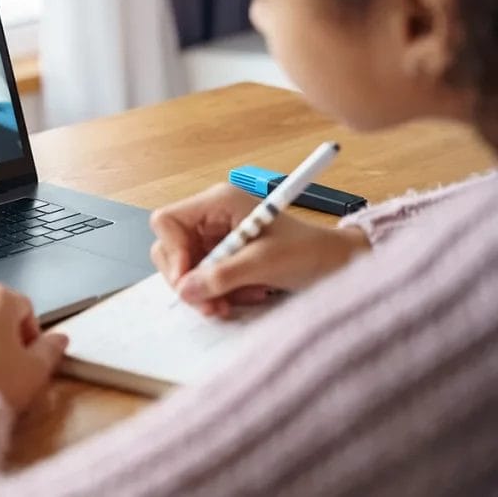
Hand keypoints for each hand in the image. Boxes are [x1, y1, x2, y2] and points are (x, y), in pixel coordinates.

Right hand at [150, 183, 369, 317]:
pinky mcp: (224, 256)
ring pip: (186, 268)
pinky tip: (245, 295)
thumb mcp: (265, 263)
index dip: (172, 250)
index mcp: (219, 202)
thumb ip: (222, 276)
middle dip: (188, 279)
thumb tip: (185, 289)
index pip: (168, 221)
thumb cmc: (309, 252)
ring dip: (206, 291)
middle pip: (171, 248)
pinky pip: (204, 279)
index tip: (188, 280)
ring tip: (233, 303)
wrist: (339, 264)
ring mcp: (216, 237)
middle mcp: (212, 217)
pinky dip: (219, 294)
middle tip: (211, 304)